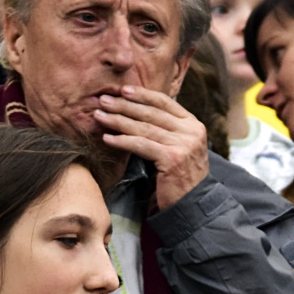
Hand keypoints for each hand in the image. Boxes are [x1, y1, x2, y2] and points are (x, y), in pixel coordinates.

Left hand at [94, 86, 211, 210]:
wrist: (193, 203)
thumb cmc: (181, 175)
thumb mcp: (180, 146)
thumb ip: (166, 129)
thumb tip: (136, 111)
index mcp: (194, 125)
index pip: (166, 102)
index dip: (143, 94)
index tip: (123, 90)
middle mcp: (191, 132)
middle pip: (152, 113)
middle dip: (125, 105)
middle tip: (103, 100)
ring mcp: (184, 145)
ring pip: (144, 128)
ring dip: (118, 121)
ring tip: (99, 116)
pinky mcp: (172, 159)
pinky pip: (141, 145)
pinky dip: (122, 141)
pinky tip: (107, 138)